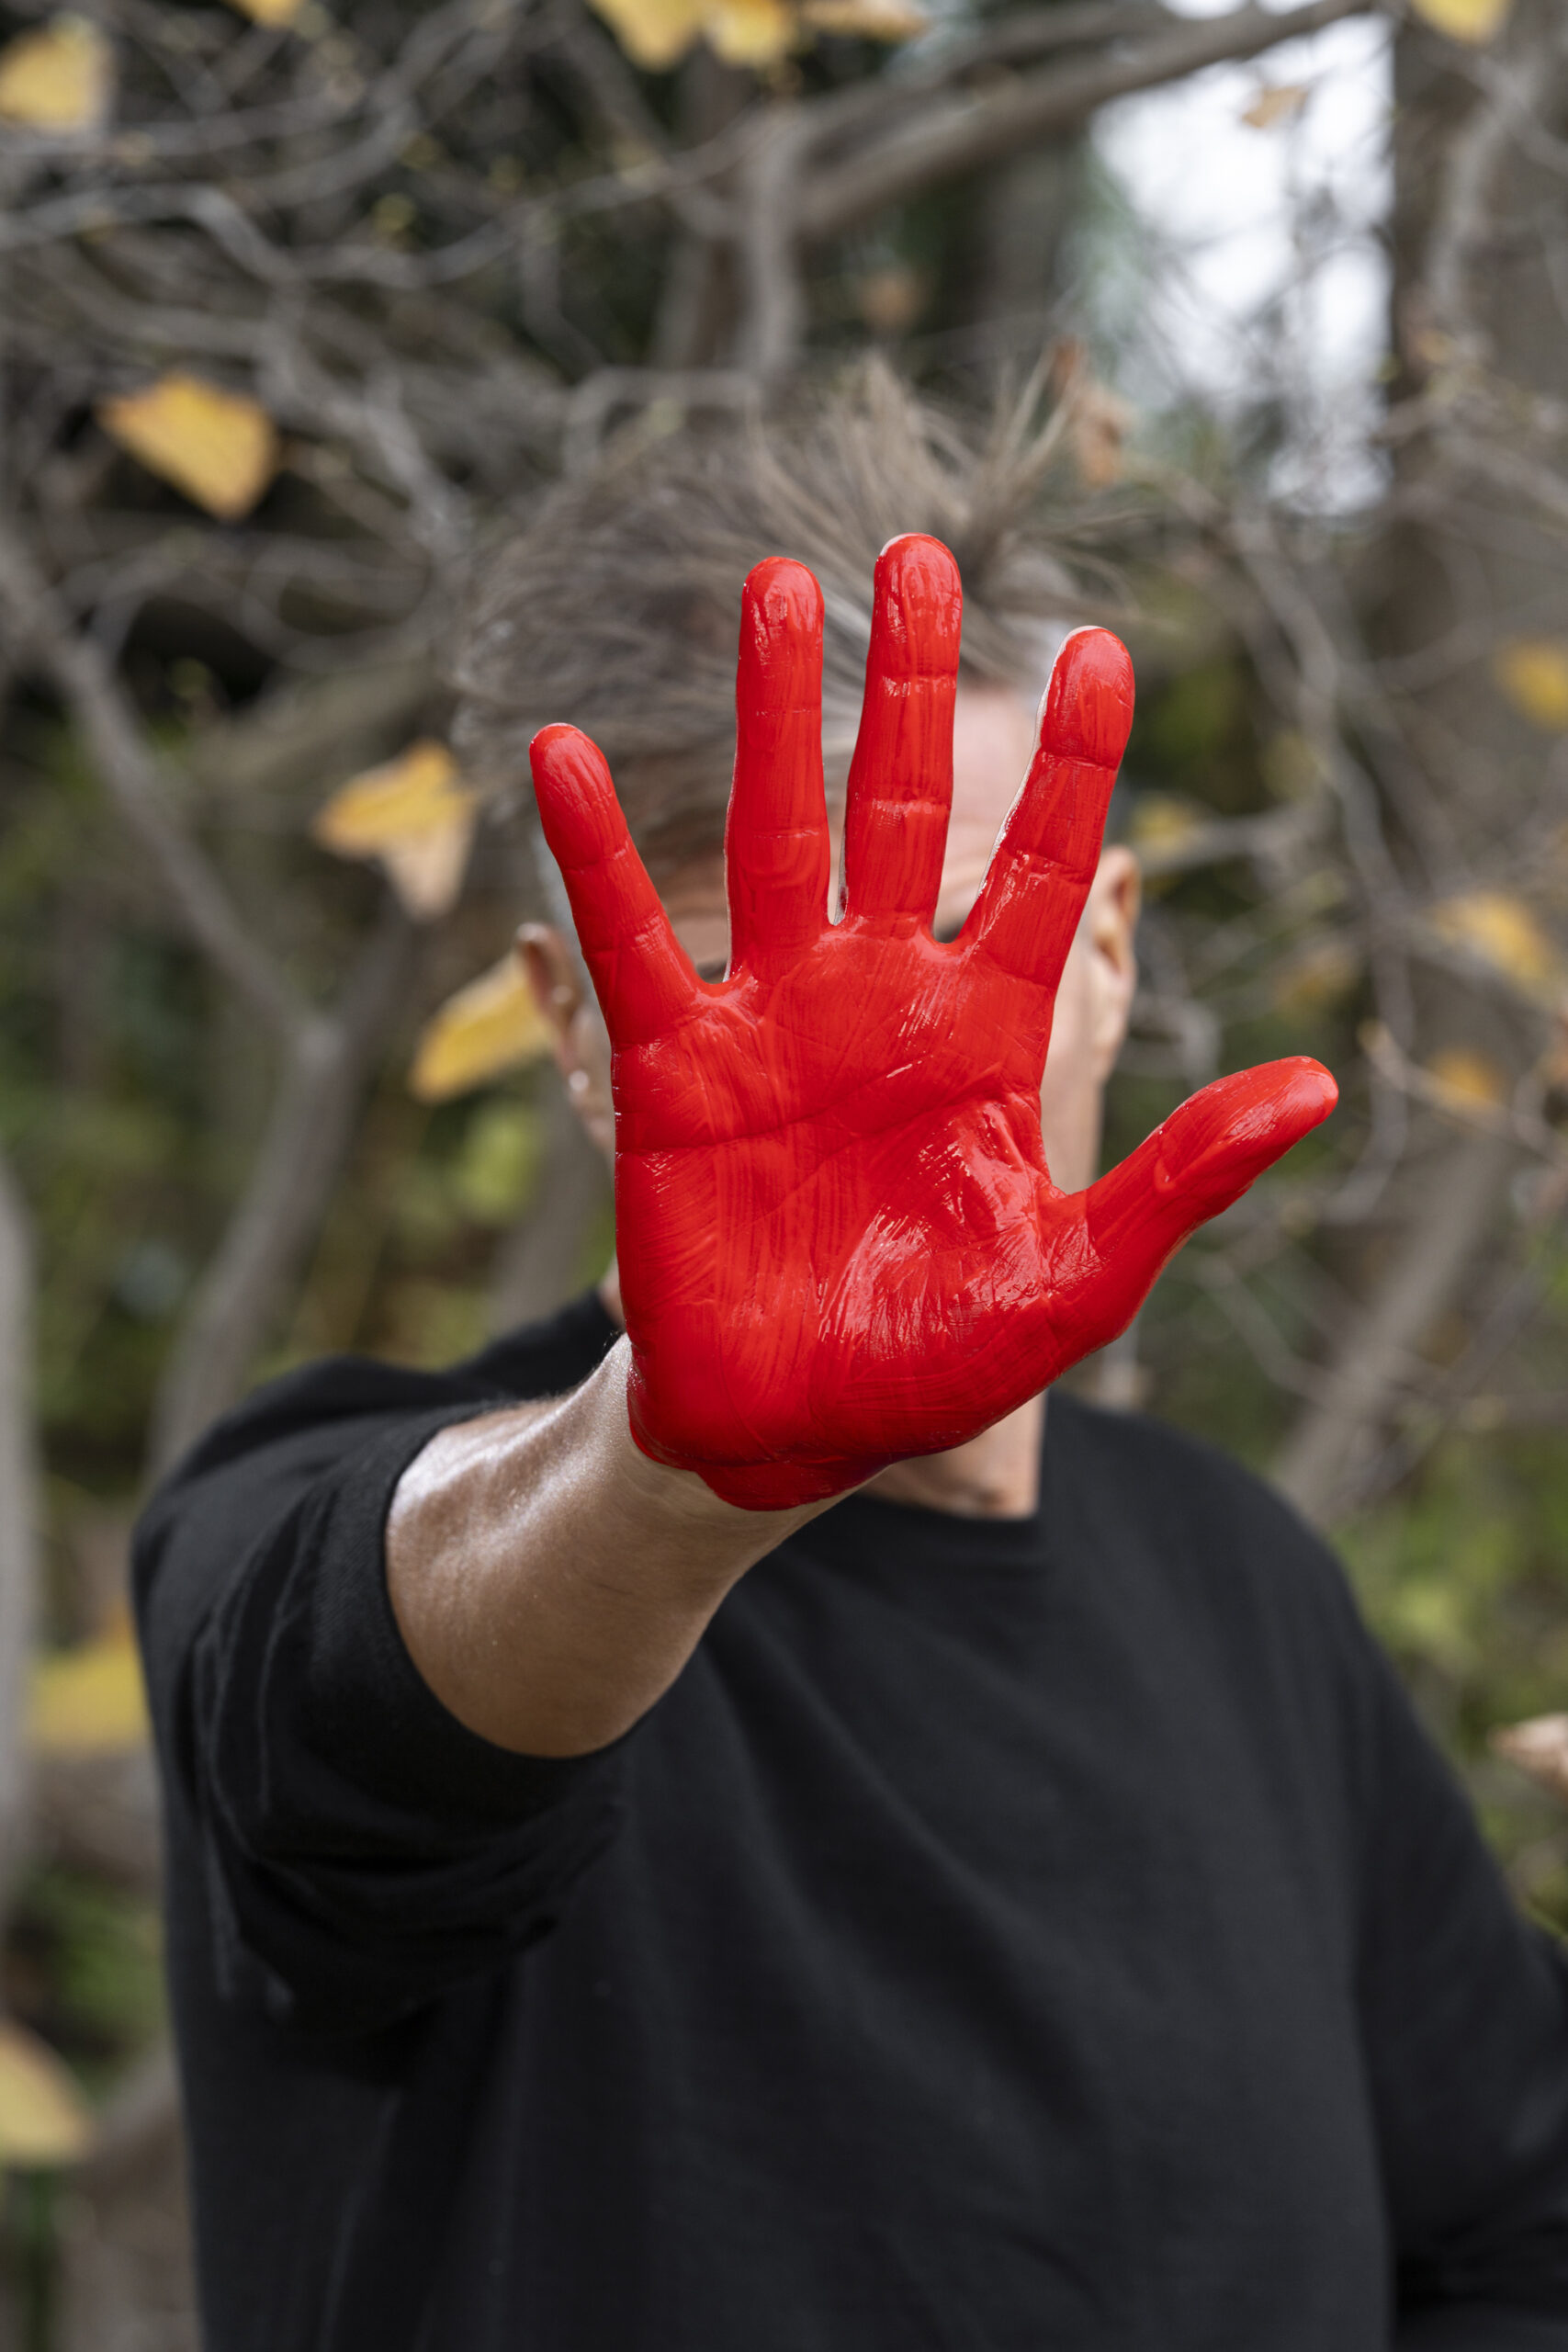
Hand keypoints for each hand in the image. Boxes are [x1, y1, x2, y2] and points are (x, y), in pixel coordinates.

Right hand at [531, 536, 1334, 1508]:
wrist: (792, 1429)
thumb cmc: (939, 1360)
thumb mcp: (1079, 1277)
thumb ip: (1182, 1176)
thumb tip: (1317, 1085)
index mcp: (985, 1035)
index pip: (1041, 874)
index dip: (1074, 768)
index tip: (1107, 653)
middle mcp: (878, 998)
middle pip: (899, 809)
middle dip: (910, 687)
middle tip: (918, 554)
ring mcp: (771, 1020)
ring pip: (773, 834)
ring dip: (769, 712)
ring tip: (773, 583)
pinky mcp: (673, 1067)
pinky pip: (632, 941)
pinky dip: (594, 853)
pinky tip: (557, 753)